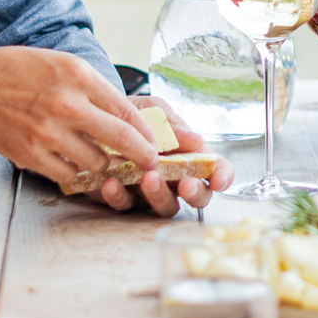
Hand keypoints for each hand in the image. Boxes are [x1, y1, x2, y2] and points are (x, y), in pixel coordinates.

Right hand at [0, 49, 224, 215]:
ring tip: (104, 160)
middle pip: (119, 139)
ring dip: (104, 164)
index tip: (155, 143)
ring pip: (95, 162)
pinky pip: (68, 174)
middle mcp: (66, 105)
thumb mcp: (64, 65)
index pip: (126, 111)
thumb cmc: (21, 71)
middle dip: (141, 154)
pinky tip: (75, 162)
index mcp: (78, 77)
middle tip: (149, 161)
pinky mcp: (31, 154)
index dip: (146, 132)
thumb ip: (95, 90)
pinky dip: (76, 171)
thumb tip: (127, 117)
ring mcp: (48, 133)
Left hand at [101, 96, 235, 214]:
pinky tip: (110, 182)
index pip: (215, 169)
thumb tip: (197, 140)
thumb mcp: (154, 111)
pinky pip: (125, 205)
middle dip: (195, 193)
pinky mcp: (122, 198)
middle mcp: (174, 177)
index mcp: (188, 154)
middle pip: (197, 196)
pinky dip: (119, 196)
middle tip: (185, 184)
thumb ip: (174, 126)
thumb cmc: (132, 114)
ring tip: (147, 178)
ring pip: (165, 206)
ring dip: (158, 195)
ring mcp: (150, 192)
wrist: (95, 117)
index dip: (222, 177)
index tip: (218, 181)